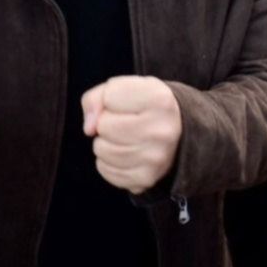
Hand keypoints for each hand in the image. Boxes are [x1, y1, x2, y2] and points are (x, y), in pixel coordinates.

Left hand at [81, 75, 182, 193]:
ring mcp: (155, 158)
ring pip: (101, 150)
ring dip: (105, 143)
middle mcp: (162, 130)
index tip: (128, 103)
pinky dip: (107, 161)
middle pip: (104, 126)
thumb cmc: (143, 105)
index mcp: (160, 100)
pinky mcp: (146, 178)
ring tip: (124, 138)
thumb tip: (89, 129)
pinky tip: (124, 153)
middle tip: (124, 123)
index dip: (111, 99)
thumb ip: (97, 98)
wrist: (177, 130)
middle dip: (106, 123)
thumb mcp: (124, 88)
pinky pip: (104, 170)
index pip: (109, 97)